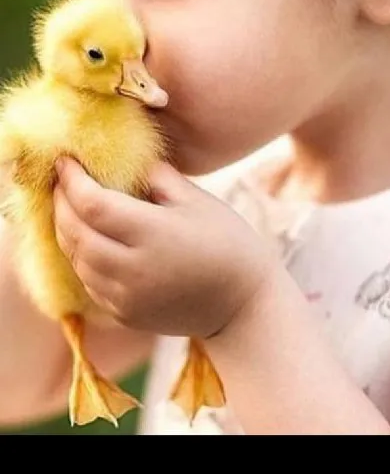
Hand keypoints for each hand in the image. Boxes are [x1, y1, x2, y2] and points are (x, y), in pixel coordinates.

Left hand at [54, 158, 271, 338]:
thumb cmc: (228, 241)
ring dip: (66, 231)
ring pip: (77, 260)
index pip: (93, 204)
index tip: (65, 160)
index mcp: (153, 234)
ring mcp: (127, 297)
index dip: (72, 181)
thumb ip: (156, 176)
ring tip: (69, 206)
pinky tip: (88, 237)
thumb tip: (122, 159)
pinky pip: (89, 281)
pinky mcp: (125, 315)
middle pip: (76, 233)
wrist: (243, 305)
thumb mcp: (197, 199)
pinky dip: (81, 256)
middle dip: (61, 203)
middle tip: (61, 180)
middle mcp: (133, 270)